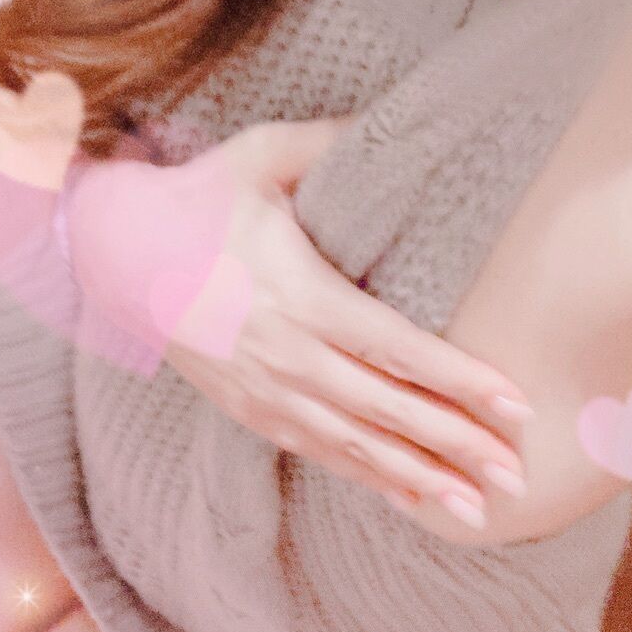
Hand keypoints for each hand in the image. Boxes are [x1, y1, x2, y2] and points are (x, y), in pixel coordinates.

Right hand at [162, 117, 532, 528]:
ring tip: (480, 511)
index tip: (517, 404)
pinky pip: (322, 455)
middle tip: (517, 476)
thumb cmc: (197, 200)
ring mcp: (267, 393)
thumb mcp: (261, 157)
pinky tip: (413, 500)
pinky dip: (371, 481)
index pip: (399, 349)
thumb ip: (331, 142)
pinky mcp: (252, 412)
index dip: (462, 380)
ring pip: (358, 448)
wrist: (114, 255)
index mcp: (302, 296)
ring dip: (422, 480)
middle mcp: (288, 356)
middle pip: (389, 411)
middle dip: (458, 445)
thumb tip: (402, 120)